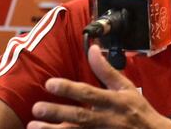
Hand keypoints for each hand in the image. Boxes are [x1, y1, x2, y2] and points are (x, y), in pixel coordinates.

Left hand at [28, 44, 170, 128]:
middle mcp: (107, 120)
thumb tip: (92, 49)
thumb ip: (106, 70)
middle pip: (79, 116)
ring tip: (33, 126)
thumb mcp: (126, 87)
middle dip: (57, 113)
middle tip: (37, 108)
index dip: (69, 89)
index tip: (50, 83)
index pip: (89, 94)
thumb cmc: (137, 110)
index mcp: (114, 102)